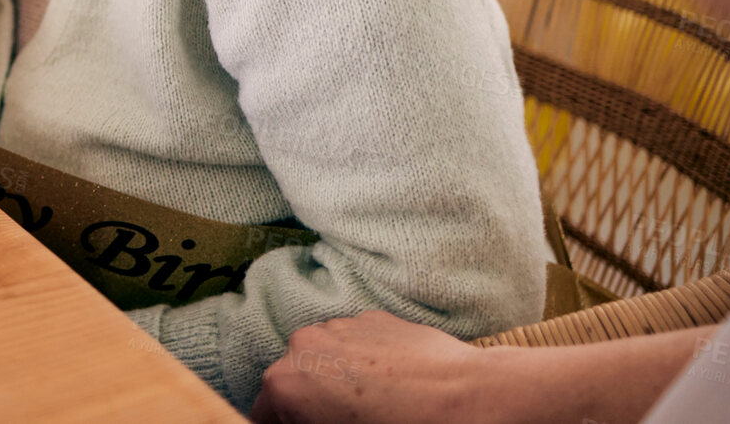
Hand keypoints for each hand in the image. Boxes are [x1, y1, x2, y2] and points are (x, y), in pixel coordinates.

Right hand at [250, 311, 490, 423]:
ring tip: (369, 404)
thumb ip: (311, 423)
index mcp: (286, 383)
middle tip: (339, 420)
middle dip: (307, 403)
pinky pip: (351, 343)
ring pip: (320, 358)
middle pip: (290, 381)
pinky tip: (390, 385)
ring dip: (332, 379)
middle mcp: (301, 346)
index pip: (263, 414)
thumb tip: (307, 418)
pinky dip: (359, 362)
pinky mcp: (369, 317)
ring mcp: (336, 326)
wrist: (466, 396)